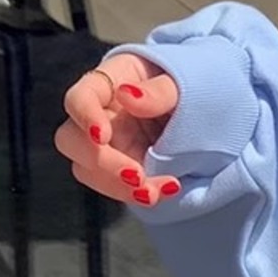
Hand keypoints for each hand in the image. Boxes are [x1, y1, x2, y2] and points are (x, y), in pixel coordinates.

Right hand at [55, 53, 181, 207]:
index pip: (79, 98)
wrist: (206, 112)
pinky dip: (138, 194)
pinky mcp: (122, 170)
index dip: (84, 117)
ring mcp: (109, 146)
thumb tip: (128, 95)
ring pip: (90, 171)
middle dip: (102, 163)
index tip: (102, 137)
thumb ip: (158, 90)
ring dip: (119, 188)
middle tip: (136, 175)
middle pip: (71, 141)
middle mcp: (100, 116)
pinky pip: (117, 188)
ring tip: (155, 193)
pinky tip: (166, 192)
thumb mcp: (182, 82)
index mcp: (109, 84)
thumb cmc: (190, 86)